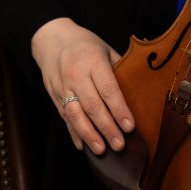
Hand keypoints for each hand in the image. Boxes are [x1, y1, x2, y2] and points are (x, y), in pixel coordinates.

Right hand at [31, 17, 133, 153]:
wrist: (52, 39)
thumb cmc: (85, 45)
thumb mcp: (105, 49)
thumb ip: (120, 69)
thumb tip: (138, 90)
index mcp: (93, 61)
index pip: (108, 89)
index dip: (119, 109)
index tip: (130, 126)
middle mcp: (76, 75)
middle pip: (92, 105)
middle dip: (107, 127)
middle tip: (120, 145)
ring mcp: (62, 87)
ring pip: (75, 115)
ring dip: (89, 135)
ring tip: (101, 150)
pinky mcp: (53, 96)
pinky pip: (64, 117)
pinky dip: (74, 133)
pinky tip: (83, 146)